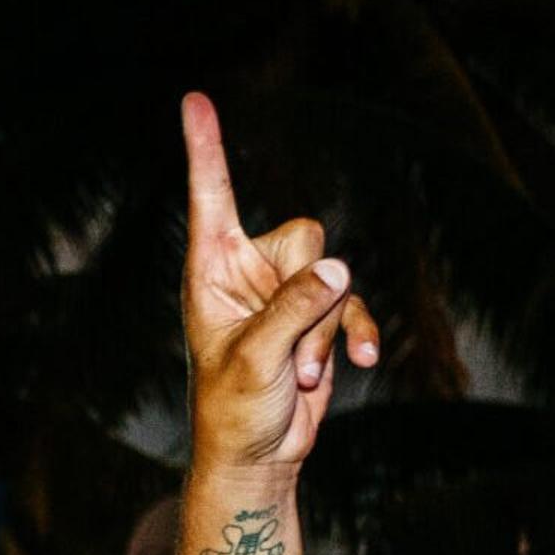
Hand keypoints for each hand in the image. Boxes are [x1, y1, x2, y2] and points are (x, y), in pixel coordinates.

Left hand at [179, 92, 378, 472]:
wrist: (258, 456)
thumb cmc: (233, 411)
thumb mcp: (257, 360)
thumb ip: (294, 310)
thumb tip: (337, 268)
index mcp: (211, 270)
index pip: (210, 196)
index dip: (206, 148)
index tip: (194, 98)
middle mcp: (248, 271)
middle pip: (305, 236)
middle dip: (311, 295)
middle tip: (288, 353)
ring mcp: (285, 292)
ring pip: (335, 274)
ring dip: (328, 328)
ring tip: (301, 373)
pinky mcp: (316, 317)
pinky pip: (352, 303)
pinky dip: (357, 332)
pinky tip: (360, 364)